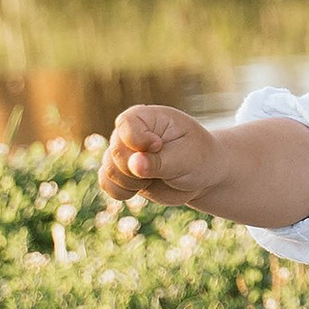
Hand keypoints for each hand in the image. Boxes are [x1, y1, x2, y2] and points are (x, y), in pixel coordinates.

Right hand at [102, 104, 219, 208]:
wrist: (201, 173)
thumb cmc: (197, 157)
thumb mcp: (185, 158)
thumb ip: (159, 162)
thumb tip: (134, 165)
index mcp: (147, 117)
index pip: (126, 124)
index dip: (137, 140)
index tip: (158, 146)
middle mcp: (129, 133)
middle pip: (116, 152)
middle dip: (137, 168)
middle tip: (165, 168)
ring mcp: (123, 153)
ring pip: (110, 171)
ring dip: (132, 183)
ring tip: (157, 178)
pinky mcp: (121, 173)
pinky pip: (107, 184)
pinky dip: (122, 191)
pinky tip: (141, 188)